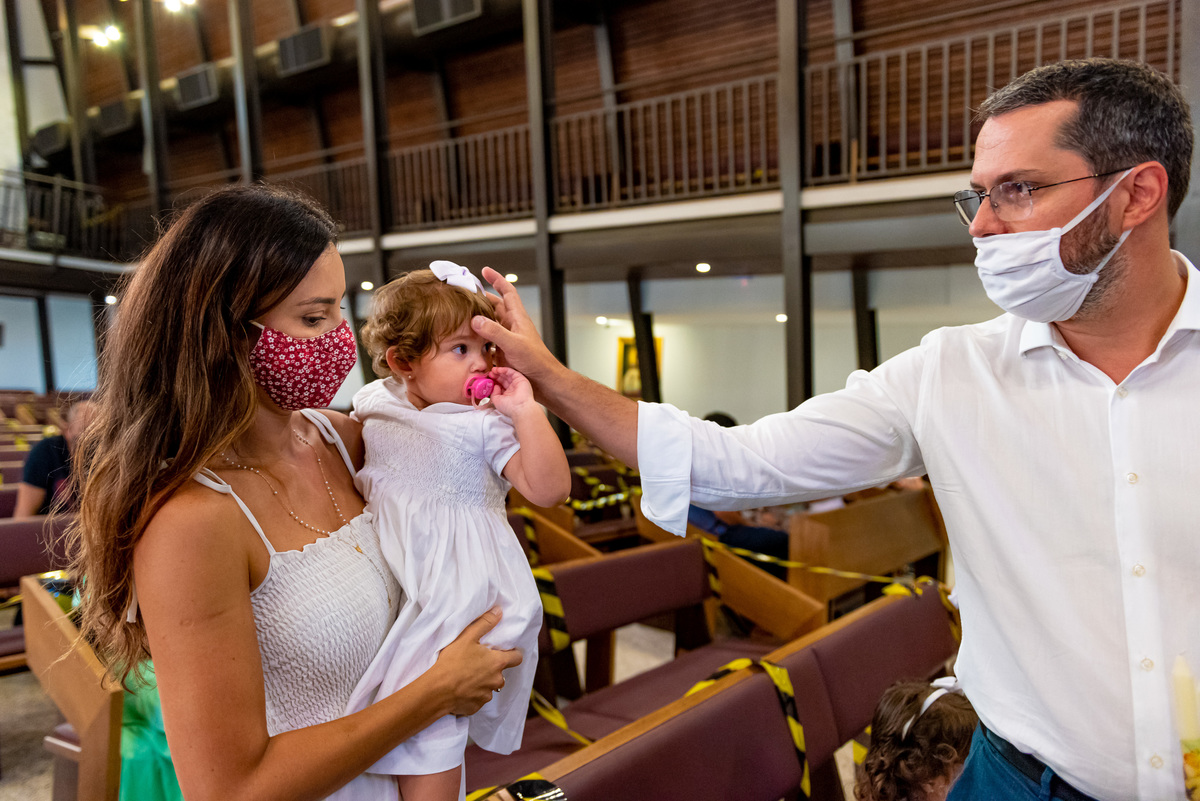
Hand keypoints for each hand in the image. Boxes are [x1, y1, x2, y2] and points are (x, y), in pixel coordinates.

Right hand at [433, 607, 522, 716]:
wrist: (437, 690)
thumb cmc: (452, 662)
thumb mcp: (467, 637)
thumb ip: (485, 623)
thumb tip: (499, 612)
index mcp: (498, 662)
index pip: (517, 658)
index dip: (513, 654)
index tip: (506, 651)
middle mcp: (497, 680)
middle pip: (501, 674)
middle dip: (493, 669)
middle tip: (478, 663)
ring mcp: (487, 695)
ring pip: (489, 687)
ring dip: (483, 683)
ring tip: (467, 677)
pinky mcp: (477, 707)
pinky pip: (478, 699)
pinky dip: (473, 694)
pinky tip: (461, 689)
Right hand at [473, 268, 561, 385]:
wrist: (543, 381)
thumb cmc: (536, 361)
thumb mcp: (514, 344)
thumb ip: (495, 332)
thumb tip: (476, 319)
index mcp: (517, 318)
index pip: (508, 292)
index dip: (497, 279)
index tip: (485, 271)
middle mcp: (511, 326)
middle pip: (494, 306)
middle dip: (481, 298)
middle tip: (465, 294)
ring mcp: (506, 338)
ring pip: (489, 323)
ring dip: (477, 318)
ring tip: (461, 314)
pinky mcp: (502, 351)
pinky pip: (487, 340)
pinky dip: (477, 337)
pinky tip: (467, 340)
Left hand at [485, 367, 533, 417]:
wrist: (519, 407)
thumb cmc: (509, 407)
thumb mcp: (497, 400)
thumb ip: (494, 393)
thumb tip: (495, 385)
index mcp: (508, 395)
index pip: (500, 386)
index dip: (494, 382)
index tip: (488, 379)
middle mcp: (513, 389)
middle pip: (503, 380)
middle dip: (496, 376)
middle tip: (489, 373)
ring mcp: (517, 383)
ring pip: (507, 375)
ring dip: (499, 372)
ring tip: (492, 370)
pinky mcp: (520, 379)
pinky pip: (511, 372)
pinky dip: (504, 370)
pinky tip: (498, 369)